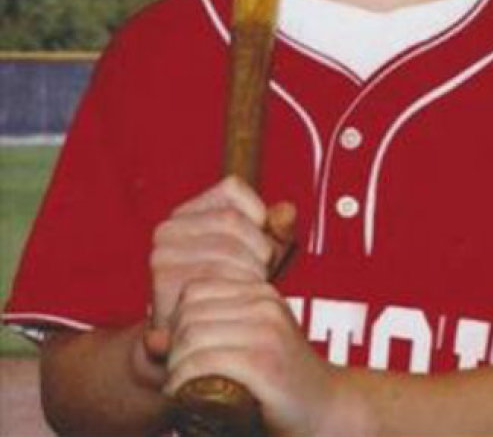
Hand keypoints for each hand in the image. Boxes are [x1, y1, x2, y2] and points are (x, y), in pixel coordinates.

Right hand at [149, 176, 296, 331]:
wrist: (197, 345)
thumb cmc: (232, 291)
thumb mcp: (261, 254)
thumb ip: (277, 230)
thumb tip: (288, 211)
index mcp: (189, 212)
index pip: (231, 188)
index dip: (258, 215)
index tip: (265, 244)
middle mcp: (168, 229)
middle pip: (231, 219)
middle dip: (259, 248)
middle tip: (264, 276)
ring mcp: (163, 255)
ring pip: (226, 248)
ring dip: (251, 272)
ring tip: (252, 292)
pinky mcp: (164, 284)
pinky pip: (215, 277)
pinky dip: (236, 290)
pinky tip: (239, 305)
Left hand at [165, 279, 340, 436]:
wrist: (328, 411)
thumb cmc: (281, 385)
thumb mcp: (248, 347)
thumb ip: (208, 336)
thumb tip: (152, 340)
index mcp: (261, 293)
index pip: (195, 290)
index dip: (177, 321)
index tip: (182, 353)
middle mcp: (265, 305)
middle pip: (189, 315)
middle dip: (173, 349)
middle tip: (177, 378)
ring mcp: (267, 332)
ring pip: (193, 338)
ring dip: (175, 370)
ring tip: (180, 390)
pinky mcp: (265, 364)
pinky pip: (205, 363)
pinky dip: (184, 383)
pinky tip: (184, 399)